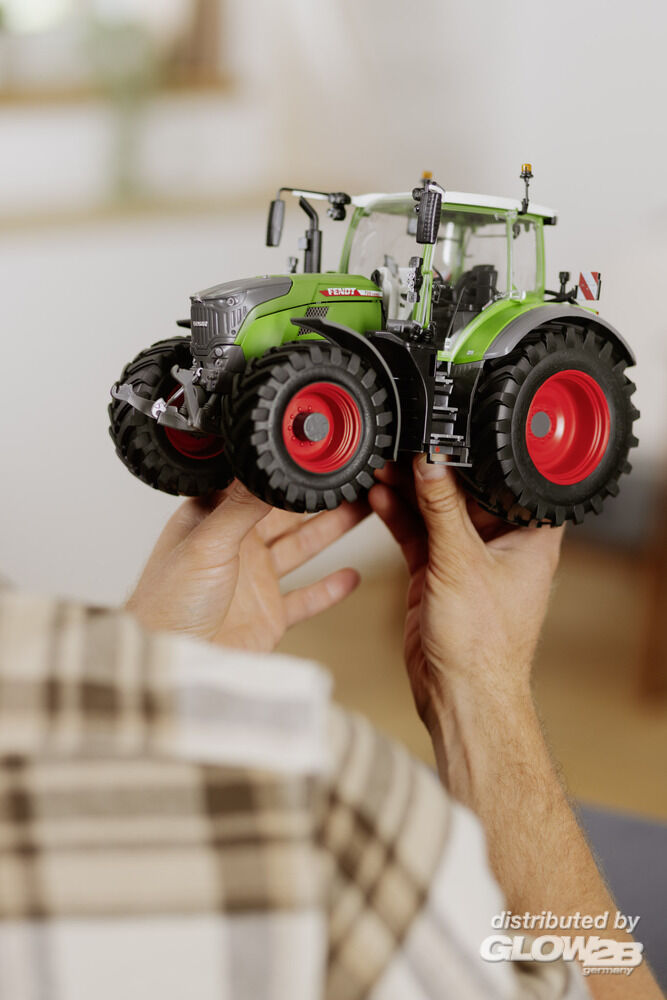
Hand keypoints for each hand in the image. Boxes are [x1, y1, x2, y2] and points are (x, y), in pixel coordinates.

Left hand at [127, 480, 367, 651]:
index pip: (254, 486)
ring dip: (332, 529)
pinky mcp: (268, 614)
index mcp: (213, 520)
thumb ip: (242, 505)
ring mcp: (254, 580)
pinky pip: (307, 597)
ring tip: (362, 508)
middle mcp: (235, 545)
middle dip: (317, 496)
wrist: (171, 661)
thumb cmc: (167, 603)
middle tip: (348, 477)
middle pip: (286, 513)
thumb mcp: (207, 541)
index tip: (315, 455)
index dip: (283, 471)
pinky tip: (350, 575)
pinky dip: (330, 588)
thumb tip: (267, 465)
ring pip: (302, 547)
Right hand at [368, 456, 563, 725]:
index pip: (512, 481)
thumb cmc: (483, 644)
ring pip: (437, 512)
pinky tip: (379, 496)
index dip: (486, 454)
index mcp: (530, 537)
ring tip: (384, 464)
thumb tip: (431, 462)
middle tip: (407, 445)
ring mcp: (467, 558)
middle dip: (435, 471)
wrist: (459, 694)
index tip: (456, 431)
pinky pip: (418, 535)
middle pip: (467, 493)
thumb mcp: (460, 563)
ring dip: (411, 491)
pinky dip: (399, 517)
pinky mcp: (438, 573)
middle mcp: (502, 544)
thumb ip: (441, 510)